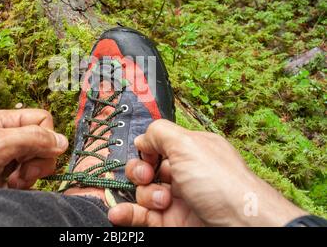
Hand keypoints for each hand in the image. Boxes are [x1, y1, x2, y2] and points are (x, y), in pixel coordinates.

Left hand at [0, 109, 67, 190]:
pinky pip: (24, 180)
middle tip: (22, 172)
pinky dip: (22, 186)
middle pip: (42, 143)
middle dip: (38, 160)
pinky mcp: (0, 180)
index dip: (46, 137)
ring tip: (13, 183)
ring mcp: (3, 160)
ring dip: (31, 175)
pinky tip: (8, 189)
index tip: (36, 154)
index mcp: (4, 121)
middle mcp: (6, 138)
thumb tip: (62, 141)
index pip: (42, 120)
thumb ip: (33, 138)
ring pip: (35, 164)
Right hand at [108, 119, 306, 226]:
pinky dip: (127, 213)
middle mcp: (183, 174)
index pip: (158, 145)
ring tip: (160, 202)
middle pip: (146, 168)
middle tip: (148, 176)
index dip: (147, 149)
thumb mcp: (188, 144)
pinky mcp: (170, 223)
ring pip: (142, 192)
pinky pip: (141, 216)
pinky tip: (117, 213)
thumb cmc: (221, 183)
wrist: (242, 226)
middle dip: (140, 171)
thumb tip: (142, 138)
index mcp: (190, 151)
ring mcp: (176, 200)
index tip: (146, 153)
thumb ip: (159, 133)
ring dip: (142, 194)